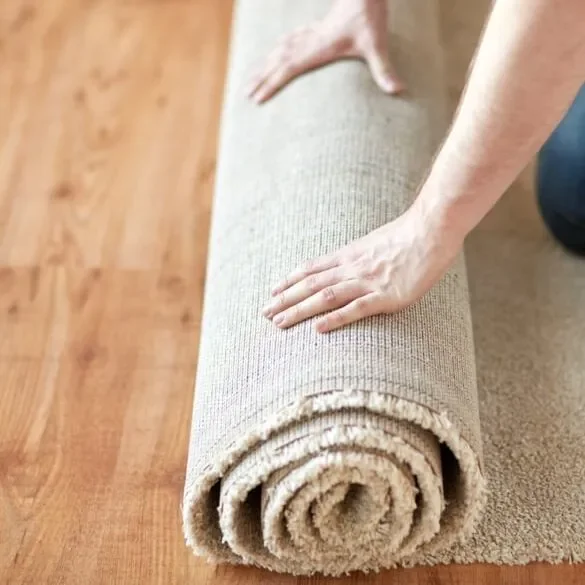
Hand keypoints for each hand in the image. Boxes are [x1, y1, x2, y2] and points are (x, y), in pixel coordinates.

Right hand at [247, 0, 404, 103]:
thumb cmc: (370, 17)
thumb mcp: (378, 45)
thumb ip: (384, 69)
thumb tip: (398, 90)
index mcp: (318, 48)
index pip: (288, 69)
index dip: (271, 83)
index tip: (257, 98)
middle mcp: (309, 41)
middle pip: (277, 61)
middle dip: (260, 78)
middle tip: (244, 94)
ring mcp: (310, 34)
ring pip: (279, 50)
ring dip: (263, 64)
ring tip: (250, 77)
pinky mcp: (315, 29)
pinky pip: (288, 41)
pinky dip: (276, 50)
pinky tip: (273, 54)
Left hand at [262, 207, 462, 332]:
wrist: (432, 229)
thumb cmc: (407, 236)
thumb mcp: (374, 243)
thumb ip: (358, 256)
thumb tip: (345, 265)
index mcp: (349, 255)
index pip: (311, 269)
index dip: (289, 281)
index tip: (272, 291)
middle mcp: (352, 268)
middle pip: (310, 285)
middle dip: (285, 299)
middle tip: (264, 312)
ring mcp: (368, 281)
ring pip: (325, 297)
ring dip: (299, 310)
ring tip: (279, 323)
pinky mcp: (386, 296)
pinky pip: (356, 308)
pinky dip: (335, 319)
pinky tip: (318, 328)